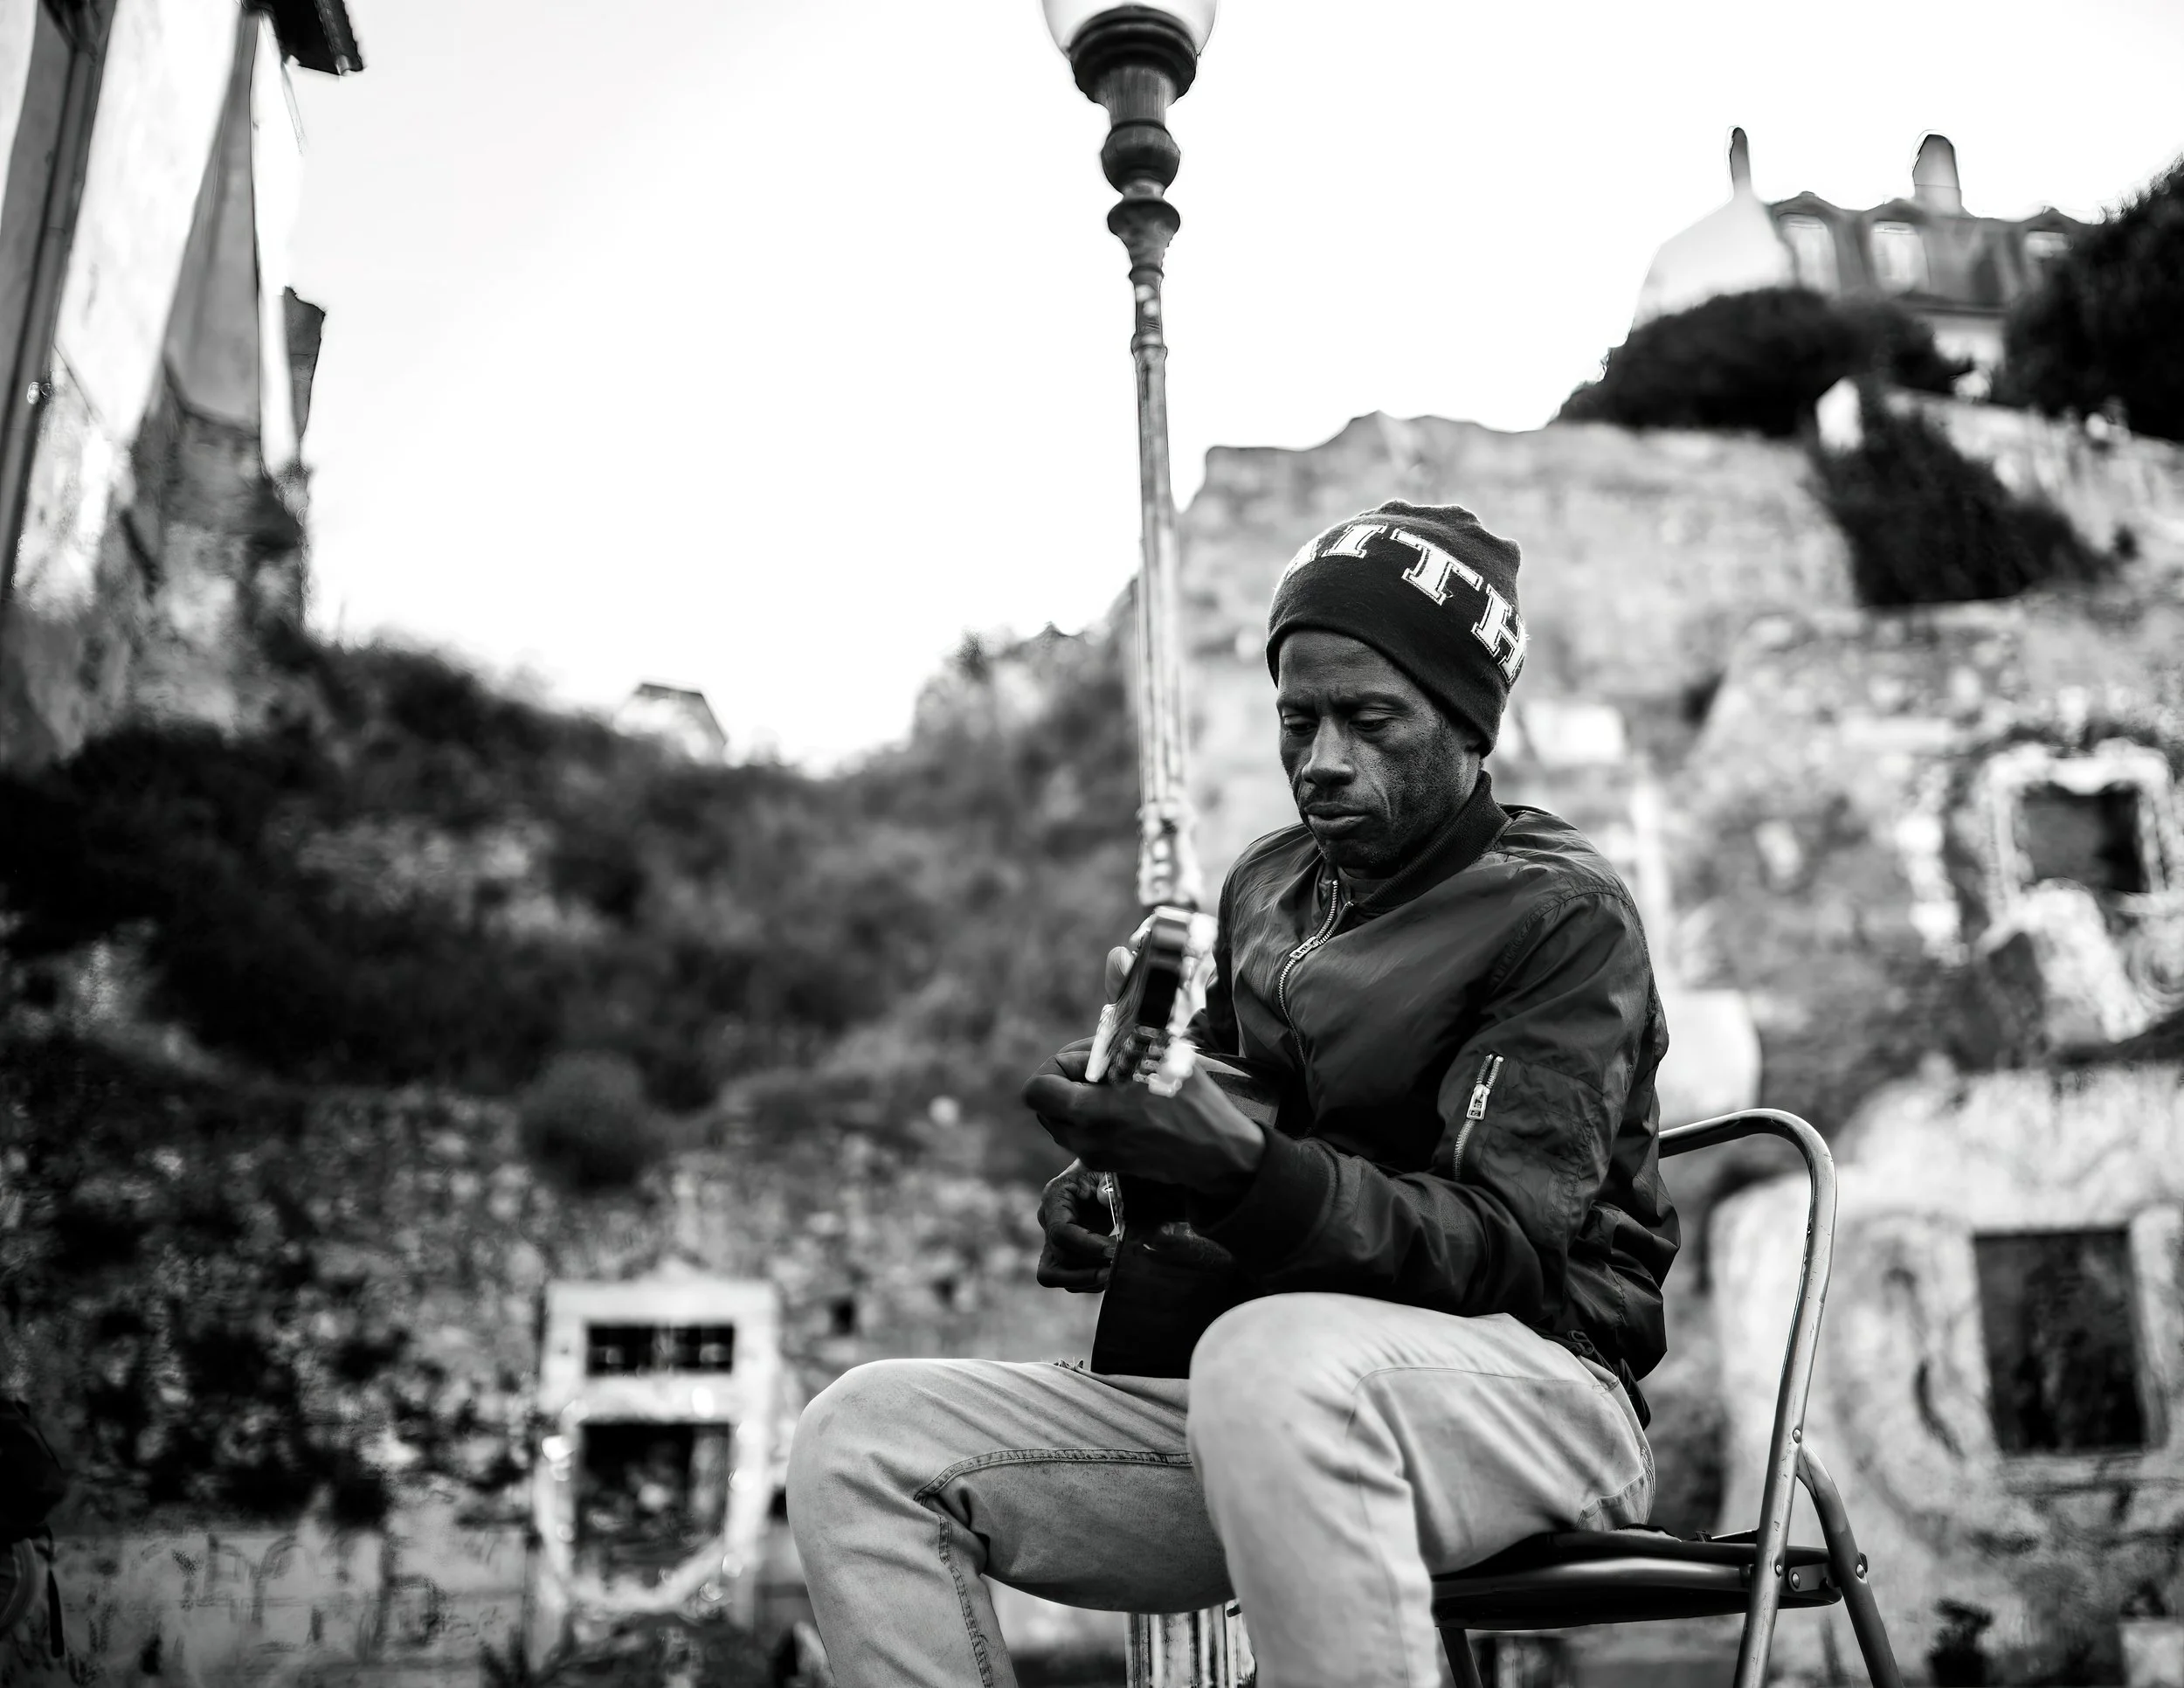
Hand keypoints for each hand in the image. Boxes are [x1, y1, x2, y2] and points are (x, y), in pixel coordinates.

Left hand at [1022, 1051, 1266, 1199]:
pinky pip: (1082, 1134)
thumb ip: (1118, 1037)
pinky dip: (1093, 1115)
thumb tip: (1106, 992)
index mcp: (1091, 1114)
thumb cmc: (1191, 1102)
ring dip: (1079, 1097)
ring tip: (1118, 1083)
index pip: (1035, 1090)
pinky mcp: (1109, 1164)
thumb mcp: (1158, 1054)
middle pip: (1046, 1104)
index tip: (1090, 1060)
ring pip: (1062, 1120)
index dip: (1057, 1065)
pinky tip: (1128, 1101)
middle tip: (1103, 1067)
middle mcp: (1085, 1141)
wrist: (1220, 1153)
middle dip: (1066, 1080)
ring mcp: (1096, 1156)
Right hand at [1036, 1161, 1114, 1291]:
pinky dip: (1086, 1282)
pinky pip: (1064, 1278)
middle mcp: (1046, 1220)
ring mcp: (1050, 1239)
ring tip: (1114, 1276)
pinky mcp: (1058, 1254)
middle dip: (1090, 1266)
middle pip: (1060, 1256)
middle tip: (1120, 1266)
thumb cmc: (1105, 1169)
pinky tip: (1109, 1275)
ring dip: (1086, 1279)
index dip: (1087, 1245)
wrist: (1100, 1174)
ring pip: (1055, 1274)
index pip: (1061, 1231)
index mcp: (1054, 1197)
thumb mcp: (1109, 1169)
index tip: (1114, 1251)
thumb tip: (1106, 1199)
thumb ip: (1109, 1182)